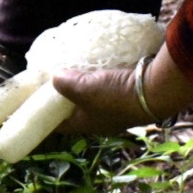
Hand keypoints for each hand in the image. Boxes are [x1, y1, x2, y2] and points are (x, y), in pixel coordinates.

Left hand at [51, 46, 192, 134]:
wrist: (156, 90)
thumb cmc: (116, 95)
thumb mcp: (84, 88)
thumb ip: (65, 83)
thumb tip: (54, 77)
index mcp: (88, 125)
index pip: (61, 124)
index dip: (47, 116)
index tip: (36, 104)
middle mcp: (104, 120)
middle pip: (79, 110)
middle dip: (68, 98)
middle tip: (56, 81)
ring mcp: (119, 109)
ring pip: (96, 97)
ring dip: (88, 86)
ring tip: (78, 70)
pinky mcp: (132, 94)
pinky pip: (112, 87)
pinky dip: (104, 78)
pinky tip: (101, 66)